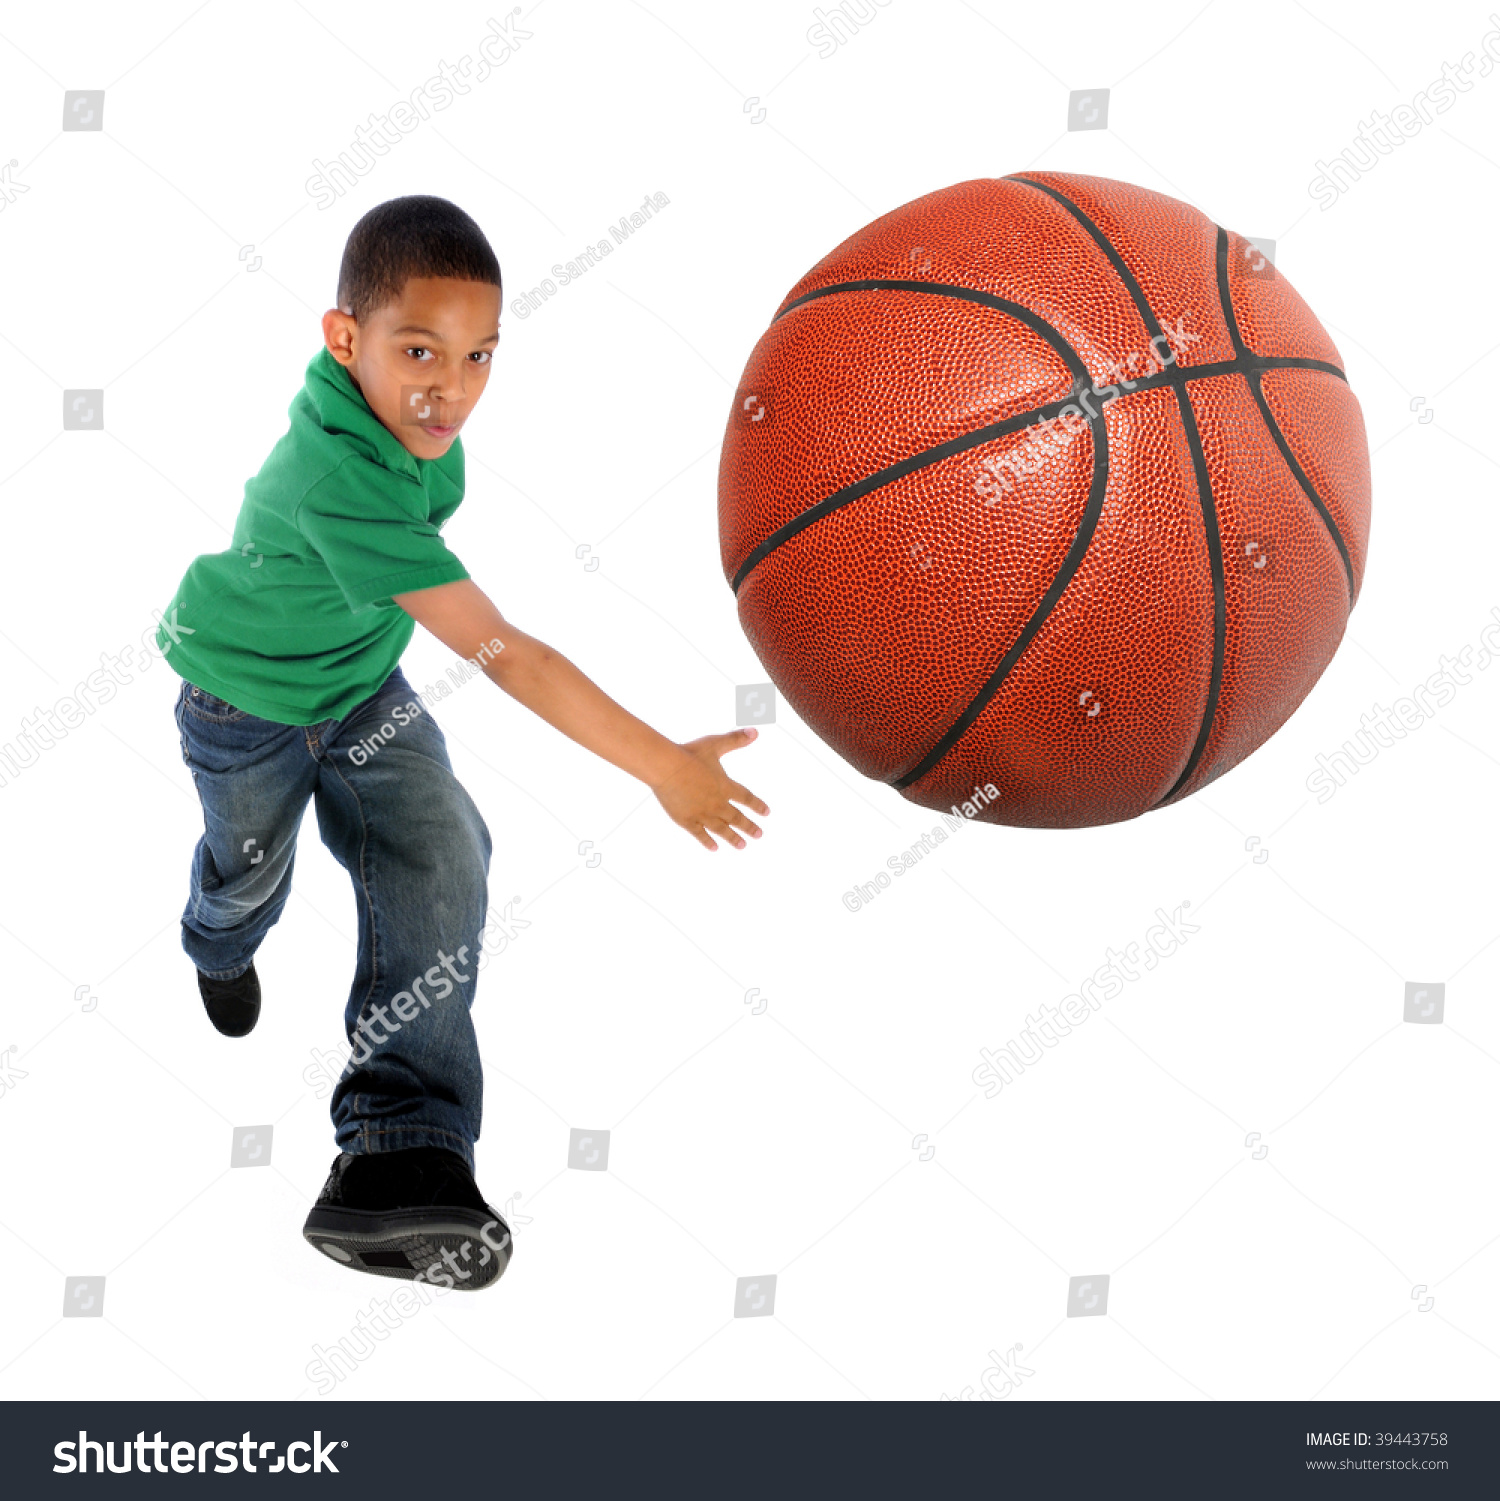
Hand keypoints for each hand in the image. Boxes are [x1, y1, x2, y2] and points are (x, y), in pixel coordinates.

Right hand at [651, 728, 768, 850]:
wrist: (666, 768)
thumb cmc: (690, 754)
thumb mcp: (715, 744)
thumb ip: (736, 739)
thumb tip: (756, 731)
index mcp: (725, 786)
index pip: (746, 798)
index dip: (757, 805)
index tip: (767, 813)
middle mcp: (717, 803)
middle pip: (737, 818)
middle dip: (749, 827)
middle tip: (759, 835)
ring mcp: (702, 814)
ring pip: (722, 829)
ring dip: (733, 838)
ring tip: (743, 846)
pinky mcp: (687, 821)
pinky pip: (700, 834)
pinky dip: (707, 841)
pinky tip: (714, 848)